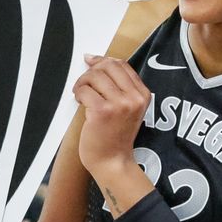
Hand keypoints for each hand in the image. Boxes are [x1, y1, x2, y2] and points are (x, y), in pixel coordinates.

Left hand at [74, 54, 149, 178]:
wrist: (113, 161)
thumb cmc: (116, 136)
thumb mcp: (127, 108)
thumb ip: (119, 86)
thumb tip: (96, 60)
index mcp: (143, 94)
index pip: (122, 65)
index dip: (103, 60)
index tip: (91, 62)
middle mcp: (134, 98)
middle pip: (109, 66)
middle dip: (92, 70)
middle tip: (84, 83)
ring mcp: (119, 104)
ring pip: (95, 76)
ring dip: (82, 82)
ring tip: (81, 94)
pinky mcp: (102, 111)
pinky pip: (85, 90)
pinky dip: (78, 93)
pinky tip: (80, 102)